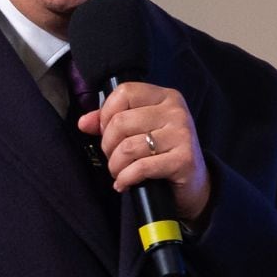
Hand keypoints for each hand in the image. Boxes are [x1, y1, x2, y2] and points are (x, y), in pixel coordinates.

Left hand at [76, 81, 211, 220]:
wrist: (193, 182)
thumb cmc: (162, 153)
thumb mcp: (139, 131)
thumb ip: (110, 122)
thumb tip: (84, 122)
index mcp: (164, 97)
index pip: (124, 92)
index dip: (106, 114)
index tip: (107, 132)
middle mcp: (175, 111)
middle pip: (121, 122)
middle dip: (108, 146)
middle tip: (114, 158)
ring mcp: (182, 134)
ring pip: (128, 147)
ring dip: (115, 166)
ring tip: (119, 173)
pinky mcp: (183, 159)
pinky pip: (141, 167)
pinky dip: (126, 179)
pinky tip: (124, 184)